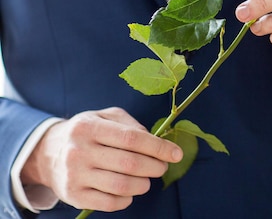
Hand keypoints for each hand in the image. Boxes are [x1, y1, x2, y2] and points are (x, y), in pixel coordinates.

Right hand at [20, 107, 182, 211]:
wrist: (47, 153)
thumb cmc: (87, 132)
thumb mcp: (104, 117)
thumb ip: (130, 124)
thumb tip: (155, 139)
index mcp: (89, 127)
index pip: (132, 139)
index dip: (159, 147)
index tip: (176, 154)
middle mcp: (79, 151)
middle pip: (130, 164)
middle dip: (155, 167)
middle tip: (162, 167)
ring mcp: (75, 175)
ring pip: (122, 186)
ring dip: (143, 184)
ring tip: (146, 179)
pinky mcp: (73, 196)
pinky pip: (110, 203)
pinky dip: (127, 199)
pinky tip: (130, 191)